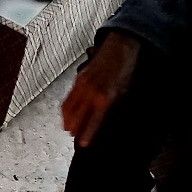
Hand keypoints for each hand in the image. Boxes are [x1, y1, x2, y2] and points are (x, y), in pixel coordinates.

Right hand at [62, 31, 138, 145]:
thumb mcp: (124, 92)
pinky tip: (67, 112)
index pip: (93, 122)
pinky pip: (69, 96)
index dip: (87, 134)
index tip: (83, 144)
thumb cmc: (125, 70)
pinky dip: (66, 107)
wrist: (120, 47)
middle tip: (73, 137)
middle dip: (74, 128)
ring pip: (69, 107)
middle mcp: (91, 93)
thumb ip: (112, 107)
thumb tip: (104, 120)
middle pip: (77, 116)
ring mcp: (83, 85)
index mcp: (105, 98)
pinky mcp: (79, 78)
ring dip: (67, 119)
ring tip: (67, 128)